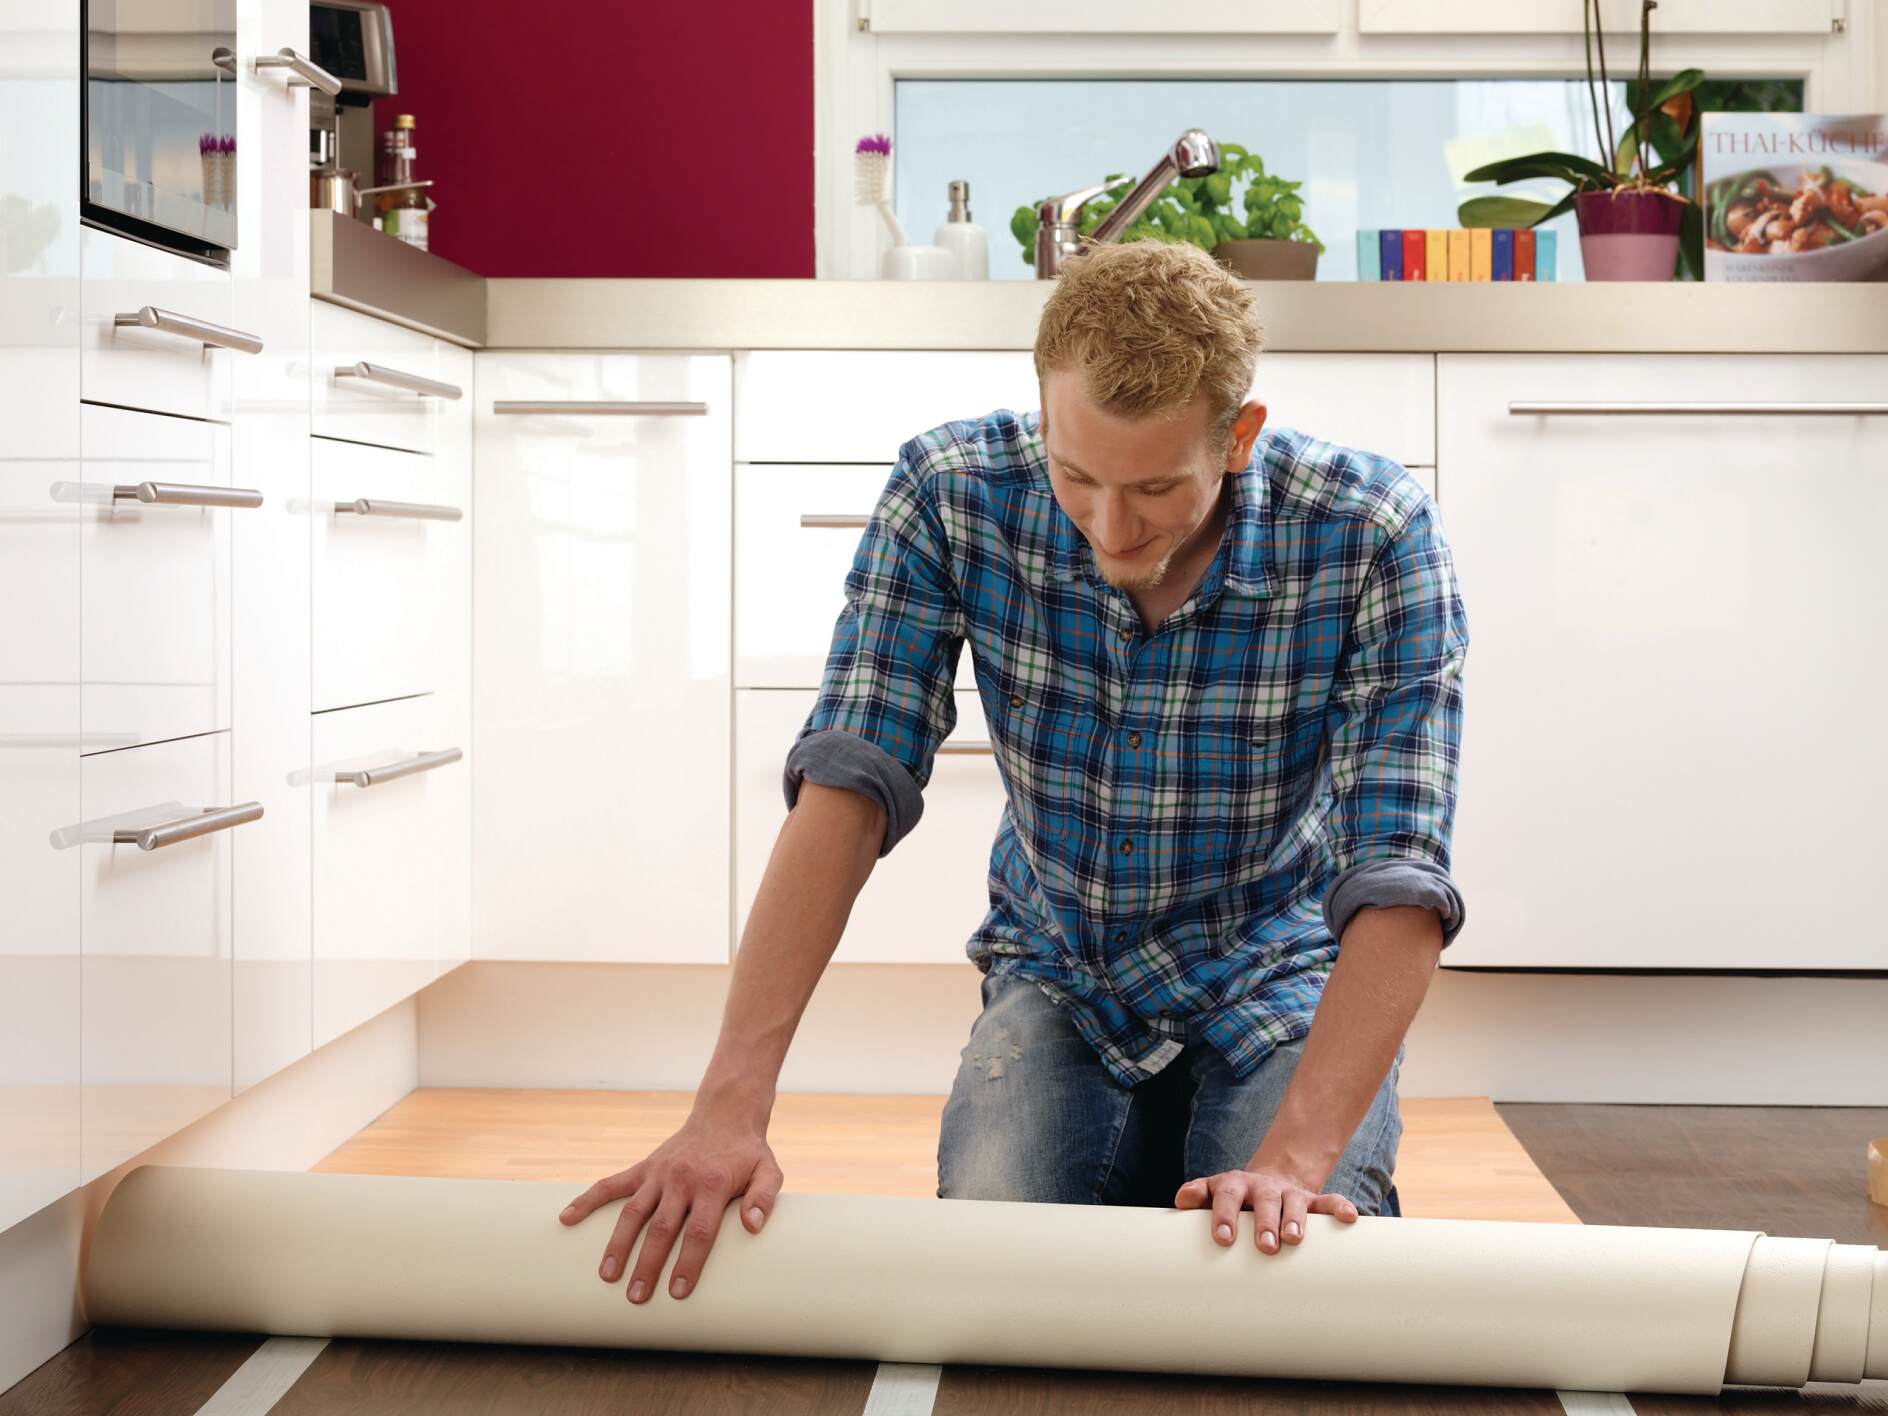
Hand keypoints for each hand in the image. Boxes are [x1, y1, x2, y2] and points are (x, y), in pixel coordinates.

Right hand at [558, 1107, 783, 1302]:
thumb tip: (753, 1227)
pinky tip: (566, 1219)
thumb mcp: (769, 1170)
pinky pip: (611, 1184)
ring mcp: (659, 1174)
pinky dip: (587, 1200)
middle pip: (662, 1228)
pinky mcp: (644, 1169)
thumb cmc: (747, 1153)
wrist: (724, 1116)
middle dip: (648, 1264)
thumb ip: (764, 1197)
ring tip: (606, 1276)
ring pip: (633, 1211)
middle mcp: (681, 1180)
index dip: (688, 1263)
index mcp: (712, 1185)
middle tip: (636, 1297)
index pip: (699, 1231)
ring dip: (618, 1244)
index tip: (677, 1292)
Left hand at [1174, 1163, 1359, 1254]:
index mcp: (1234, 1186)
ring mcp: (1289, 1194)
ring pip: (1295, 1203)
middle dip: (1265, 1223)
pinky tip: (1349, 1217)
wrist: (1268, 1182)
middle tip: (1265, 1246)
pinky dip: (1339, 1207)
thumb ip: (1196, 1195)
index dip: (1224, 1214)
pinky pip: (1328, 1201)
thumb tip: (1179, 1202)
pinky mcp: (1312, 1201)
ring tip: (1294, 1239)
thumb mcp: (1213, 1194)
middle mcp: (1263, 1188)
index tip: (1224, 1238)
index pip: (1226, 1195)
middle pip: (1264, 1200)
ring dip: (1295, 1220)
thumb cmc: (1233, 1201)